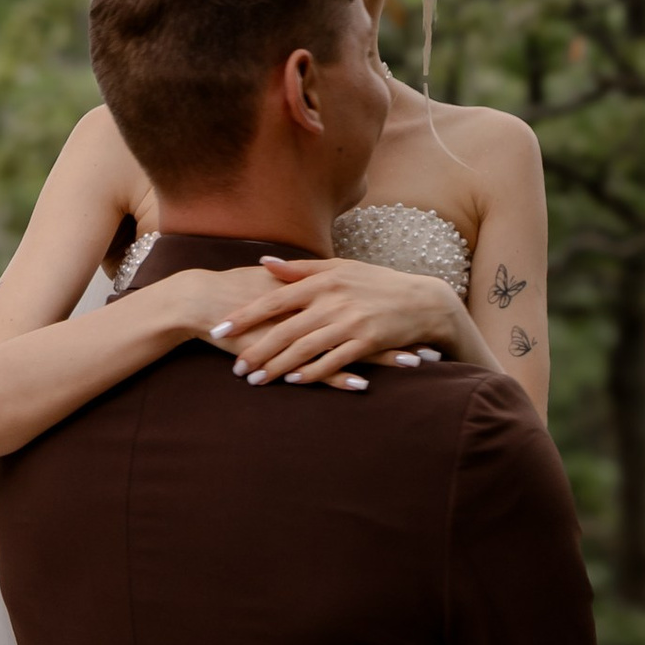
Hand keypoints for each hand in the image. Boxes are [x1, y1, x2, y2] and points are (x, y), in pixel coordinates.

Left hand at [212, 255, 468, 386]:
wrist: (423, 300)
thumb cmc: (377, 283)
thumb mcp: (340, 268)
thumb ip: (301, 269)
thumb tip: (263, 263)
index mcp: (323, 280)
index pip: (274, 299)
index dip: (245, 316)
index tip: (220, 329)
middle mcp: (333, 300)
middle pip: (285, 329)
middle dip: (256, 350)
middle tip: (234, 367)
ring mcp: (350, 321)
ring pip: (304, 348)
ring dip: (277, 366)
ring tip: (255, 380)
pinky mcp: (367, 341)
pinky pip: (333, 360)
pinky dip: (312, 372)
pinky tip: (293, 382)